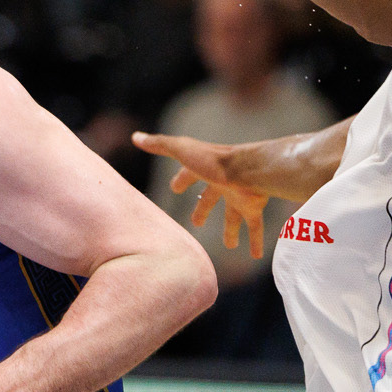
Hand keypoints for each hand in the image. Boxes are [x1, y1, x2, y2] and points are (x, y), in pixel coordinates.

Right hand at [132, 131, 269, 257]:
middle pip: (212, 198)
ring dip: (231, 231)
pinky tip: (255, 255)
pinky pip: (255, 226)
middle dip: (204, 209)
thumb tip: (136, 137)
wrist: (249, 170)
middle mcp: (224, 182)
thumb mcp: (182, 151)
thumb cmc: (214, 162)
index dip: (182, 180)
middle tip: (197, 223)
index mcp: (206, 169)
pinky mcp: (253, 207)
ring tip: (231, 244)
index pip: (191, 174)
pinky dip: (255, 241)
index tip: (175, 189)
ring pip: (234, 216)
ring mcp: (240, 196)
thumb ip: (160, 145)